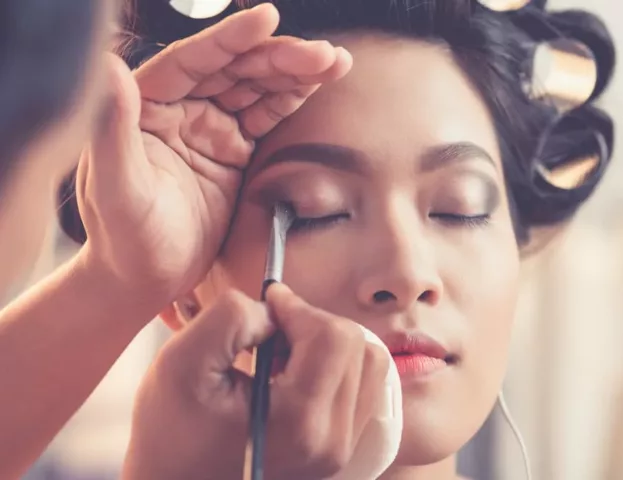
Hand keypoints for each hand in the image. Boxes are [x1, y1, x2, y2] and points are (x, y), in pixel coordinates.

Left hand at [76, 4, 351, 309]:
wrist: (147, 277)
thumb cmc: (124, 239)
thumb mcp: (116, 189)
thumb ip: (112, 128)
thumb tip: (108, 63)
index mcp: (147, 106)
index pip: (192, 60)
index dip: (231, 39)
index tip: (269, 18)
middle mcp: (179, 109)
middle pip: (234, 70)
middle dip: (279, 58)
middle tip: (323, 54)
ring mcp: (208, 128)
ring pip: (255, 89)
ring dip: (294, 74)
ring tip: (334, 62)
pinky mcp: (231, 151)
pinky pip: (265, 117)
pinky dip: (291, 101)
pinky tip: (317, 86)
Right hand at [122, 284, 388, 479]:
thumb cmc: (171, 432)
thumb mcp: (181, 362)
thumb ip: (232, 318)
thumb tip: (276, 308)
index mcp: (299, 423)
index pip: (334, 337)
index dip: (299, 307)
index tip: (267, 304)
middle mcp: (332, 442)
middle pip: (355, 346)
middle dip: (312, 324)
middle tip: (270, 330)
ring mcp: (339, 449)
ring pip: (366, 363)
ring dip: (326, 342)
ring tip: (280, 352)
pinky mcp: (338, 448)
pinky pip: (360, 386)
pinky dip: (332, 365)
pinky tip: (291, 372)